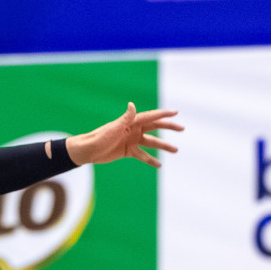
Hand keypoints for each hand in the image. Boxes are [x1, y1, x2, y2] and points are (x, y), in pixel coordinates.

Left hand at [65, 103, 181, 167]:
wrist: (88, 151)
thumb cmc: (99, 138)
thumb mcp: (114, 129)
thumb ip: (125, 119)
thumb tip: (132, 105)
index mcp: (130, 122)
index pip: (150, 117)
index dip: (163, 114)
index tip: (176, 113)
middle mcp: (133, 130)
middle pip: (154, 127)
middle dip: (168, 127)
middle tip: (182, 128)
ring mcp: (131, 140)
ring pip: (151, 142)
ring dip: (163, 146)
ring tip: (175, 150)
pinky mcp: (128, 151)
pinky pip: (142, 155)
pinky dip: (150, 159)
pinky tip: (159, 164)